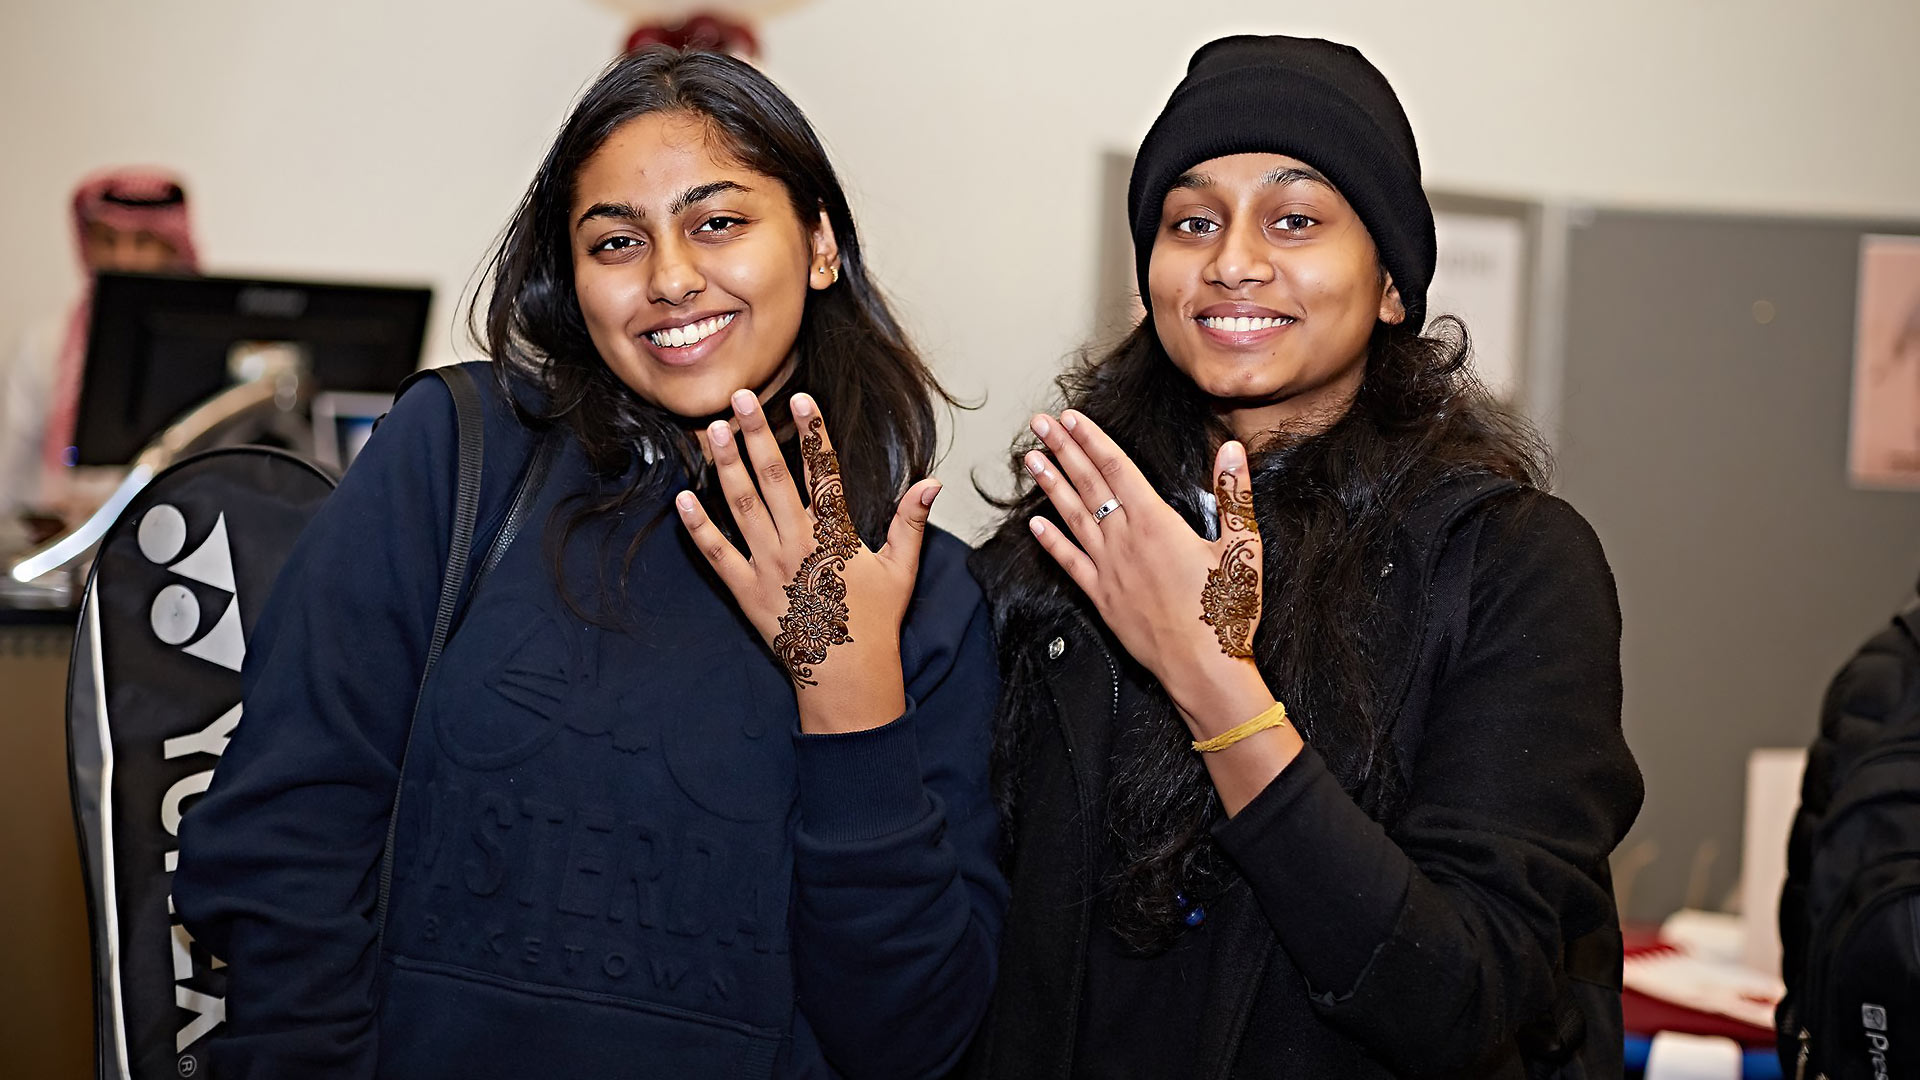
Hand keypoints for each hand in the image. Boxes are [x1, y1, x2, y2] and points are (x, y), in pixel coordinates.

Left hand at [676, 390, 940, 732]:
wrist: (847, 676)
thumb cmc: (876, 621)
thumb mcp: (902, 568)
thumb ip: (912, 521)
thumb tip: (933, 483)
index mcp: (835, 535)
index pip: (823, 472)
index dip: (813, 433)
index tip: (801, 398)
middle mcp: (798, 544)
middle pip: (773, 478)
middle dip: (756, 434)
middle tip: (740, 397)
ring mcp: (768, 567)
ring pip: (742, 506)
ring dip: (726, 467)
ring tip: (712, 431)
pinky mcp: (746, 591)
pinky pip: (717, 555)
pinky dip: (698, 528)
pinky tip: (682, 499)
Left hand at [1023, 410, 1271, 735]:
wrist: (1204, 668)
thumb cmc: (1227, 610)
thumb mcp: (1242, 546)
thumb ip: (1234, 495)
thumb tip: (1232, 451)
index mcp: (1157, 523)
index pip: (1117, 468)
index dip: (1092, 440)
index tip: (1071, 418)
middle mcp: (1125, 542)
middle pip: (1089, 486)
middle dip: (1063, 450)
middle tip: (1040, 424)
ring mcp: (1109, 570)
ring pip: (1073, 518)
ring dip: (1051, 487)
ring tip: (1031, 461)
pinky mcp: (1102, 598)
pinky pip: (1070, 564)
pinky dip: (1052, 542)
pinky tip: (1036, 525)